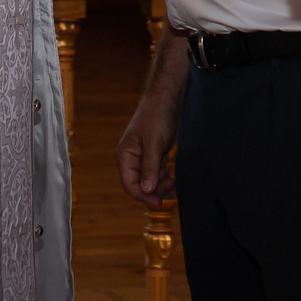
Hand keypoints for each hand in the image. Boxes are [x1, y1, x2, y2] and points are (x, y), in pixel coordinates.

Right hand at [116, 33, 187, 204]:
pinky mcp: (155, 156)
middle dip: (155, 190)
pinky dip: (166, 178)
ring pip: (151, 182)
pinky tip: (175, 178)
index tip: (159, 201)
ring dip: (162, 185)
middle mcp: (132, 160)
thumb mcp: (154, 143)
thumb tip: (145, 190)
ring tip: (174, 181)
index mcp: (125, 156)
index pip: (129, 184)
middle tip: (171, 186)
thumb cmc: (156, 117)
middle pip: (140, 186)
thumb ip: (149, 167)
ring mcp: (144, 158)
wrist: (167, 99)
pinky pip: (158, 174)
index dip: (143, 196)